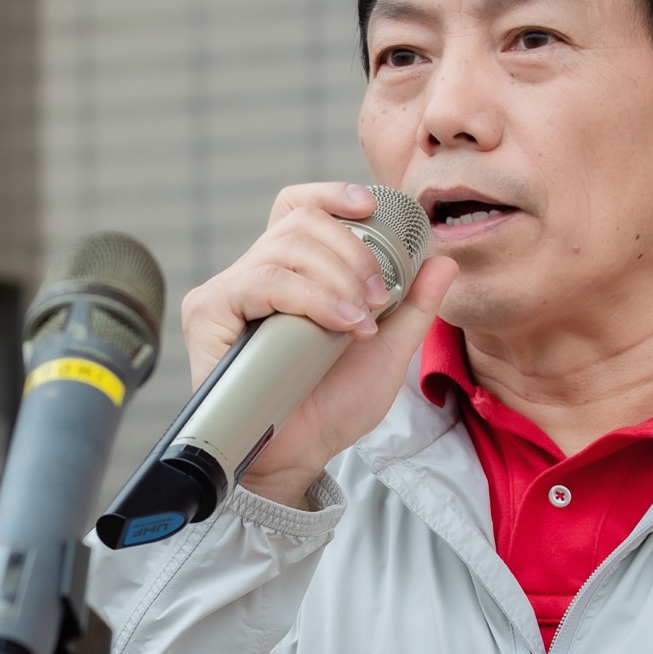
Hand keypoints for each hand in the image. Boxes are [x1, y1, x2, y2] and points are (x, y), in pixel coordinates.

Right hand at [180, 182, 459, 508]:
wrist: (298, 458)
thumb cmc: (331, 408)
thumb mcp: (387, 353)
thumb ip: (413, 308)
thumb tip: (443, 260)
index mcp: (291, 274)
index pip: (300, 209)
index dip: (331, 195)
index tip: (370, 208)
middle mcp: (254, 275)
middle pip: (301, 223)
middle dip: (352, 252)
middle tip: (378, 297)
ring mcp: (228, 292)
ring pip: (284, 247)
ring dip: (336, 277)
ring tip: (360, 321)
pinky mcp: (209, 314)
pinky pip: (260, 282)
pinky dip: (309, 296)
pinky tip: (338, 324)